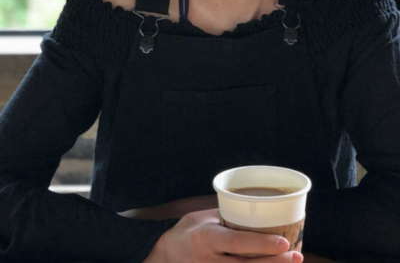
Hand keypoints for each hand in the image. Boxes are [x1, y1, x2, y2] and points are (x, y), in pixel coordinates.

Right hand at [144, 208, 302, 262]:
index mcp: (207, 239)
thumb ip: (229, 218)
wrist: (165, 257)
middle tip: (296, 256)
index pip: (238, 243)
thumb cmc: (188, 232)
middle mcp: (209, 262)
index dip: (262, 244)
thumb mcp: (203, 218)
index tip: (284, 242)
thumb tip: (259, 211)